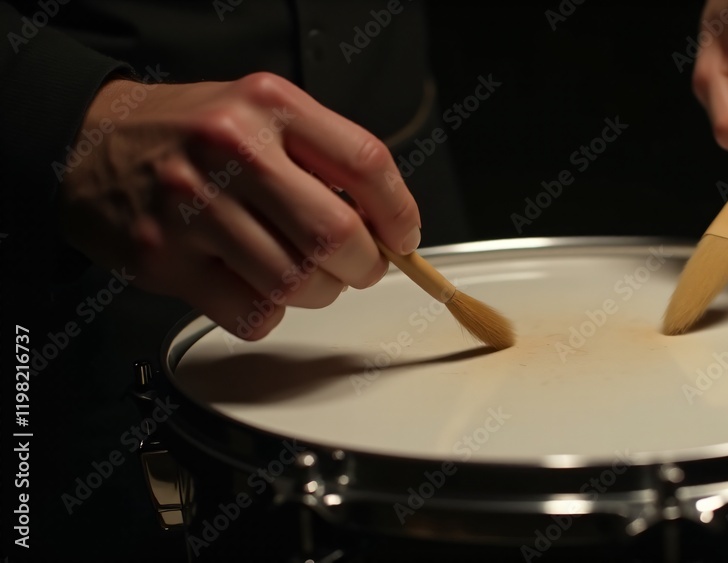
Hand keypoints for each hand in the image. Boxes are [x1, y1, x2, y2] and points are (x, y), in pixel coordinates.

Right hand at [59, 73, 420, 339]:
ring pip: (296, 283)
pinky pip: (250, 314)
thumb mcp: (260, 114)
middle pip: (337, 234)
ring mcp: (194, 207)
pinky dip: (268, 313)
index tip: (403, 237)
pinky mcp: (165, 260)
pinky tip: (256, 288)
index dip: (399, 212)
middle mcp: (232, 150)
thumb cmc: (188, 133)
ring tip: (306, 277)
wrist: (87, 142)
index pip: (366, 162)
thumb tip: (385, 225)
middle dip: (364, 266)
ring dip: (318, 294)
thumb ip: (323, 157)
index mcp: (269, 106)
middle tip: (359, 268)